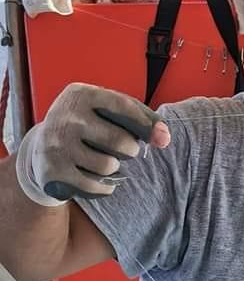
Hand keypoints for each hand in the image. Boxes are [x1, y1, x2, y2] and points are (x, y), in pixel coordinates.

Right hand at [15, 83, 169, 205]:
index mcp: (81, 95)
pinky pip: (95, 185)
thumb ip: (140, 117)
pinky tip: (96, 177)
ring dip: (114, 167)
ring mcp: (56, 143)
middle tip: (123, 150)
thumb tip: (164, 138)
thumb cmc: (89, 126)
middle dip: (130, 150)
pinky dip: (104, 185)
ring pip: (108, 165)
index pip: (123, 107)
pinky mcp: (52, 170)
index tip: (163, 139)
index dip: (147, 124)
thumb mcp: (107, 111)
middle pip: (120, 141)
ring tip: (103, 160)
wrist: (42, 148)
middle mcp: (65, 116)